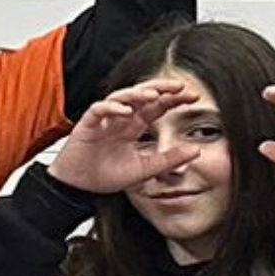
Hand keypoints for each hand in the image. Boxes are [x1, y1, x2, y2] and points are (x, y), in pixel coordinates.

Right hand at [41, 76, 202, 192]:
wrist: (78, 188)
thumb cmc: (105, 176)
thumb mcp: (145, 169)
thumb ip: (169, 160)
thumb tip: (196, 150)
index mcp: (134, 127)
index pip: (156, 106)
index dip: (173, 99)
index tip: (194, 97)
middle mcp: (120, 119)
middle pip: (141, 95)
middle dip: (159, 88)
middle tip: (179, 87)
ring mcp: (104, 120)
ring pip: (121, 96)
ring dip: (136, 94)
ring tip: (152, 95)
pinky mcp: (87, 125)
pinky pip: (99, 109)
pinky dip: (111, 107)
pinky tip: (124, 111)